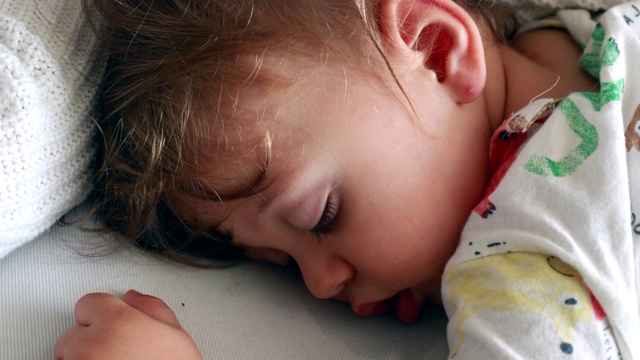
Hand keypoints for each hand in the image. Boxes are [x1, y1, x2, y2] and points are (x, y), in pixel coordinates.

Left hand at [55, 290, 202, 359]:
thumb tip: (132, 298)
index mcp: (119, 322)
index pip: (88, 303)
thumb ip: (152, 308)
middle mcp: (93, 344)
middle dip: (88, 345)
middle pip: (70, 336)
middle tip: (115, 359)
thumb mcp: (177, 337)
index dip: (101, 316)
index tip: (109, 326)